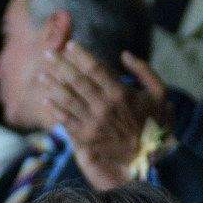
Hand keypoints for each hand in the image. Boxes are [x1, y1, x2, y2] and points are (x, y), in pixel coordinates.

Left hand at [47, 41, 168, 190]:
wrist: (151, 157)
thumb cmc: (156, 123)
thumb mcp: (160, 93)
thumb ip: (144, 70)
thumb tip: (124, 54)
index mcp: (120, 93)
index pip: (94, 68)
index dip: (80, 55)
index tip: (70, 45)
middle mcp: (104, 106)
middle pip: (76, 81)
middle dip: (60, 65)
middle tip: (48, 54)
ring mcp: (93, 123)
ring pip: (67, 99)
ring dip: (53, 85)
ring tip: (42, 75)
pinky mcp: (87, 138)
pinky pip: (66, 121)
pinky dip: (55, 109)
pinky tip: (46, 99)